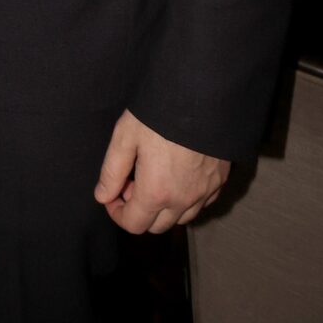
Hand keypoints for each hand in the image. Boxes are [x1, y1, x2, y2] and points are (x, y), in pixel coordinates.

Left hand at [94, 109, 229, 234]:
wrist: (201, 96)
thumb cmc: (159, 114)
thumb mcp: (125, 137)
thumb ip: (111, 171)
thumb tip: (102, 196)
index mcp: (156, 192)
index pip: (133, 224)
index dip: (117, 213)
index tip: (112, 194)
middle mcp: (183, 200)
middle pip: (156, 226)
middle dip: (139, 210)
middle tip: (131, 180)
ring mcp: (205, 192)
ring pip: (180, 218)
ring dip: (163, 207)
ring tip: (154, 175)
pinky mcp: (220, 181)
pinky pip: (201, 203)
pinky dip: (186, 199)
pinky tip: (177, 174)